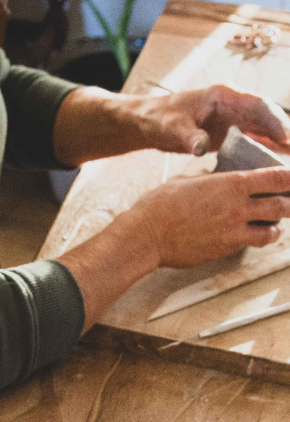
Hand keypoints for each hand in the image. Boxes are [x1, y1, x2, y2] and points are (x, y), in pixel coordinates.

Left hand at [118, 84, 289, 156]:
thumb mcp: (170, 127)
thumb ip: (189, 136)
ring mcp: (236, 118)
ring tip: (288, 164)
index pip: (257, 105)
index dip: (274, 121)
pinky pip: (255, 140)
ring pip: (266, 130)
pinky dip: (267, 151)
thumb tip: (201, 148)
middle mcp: (235, 105)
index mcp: (224, 95)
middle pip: (268, 117)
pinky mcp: (232, 133)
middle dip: (285, 134)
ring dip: (280, 144)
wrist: (149, 123)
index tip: (285, 137)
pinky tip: (275, 166)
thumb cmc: (158, 119)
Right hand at [128, 165, 289, 268]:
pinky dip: (255, 240)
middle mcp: (238, 207)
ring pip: (273, 231)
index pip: (277, 177)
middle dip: (288, 204)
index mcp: (231, 184)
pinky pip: (250, 245)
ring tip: (274, 226)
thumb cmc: (159, 205)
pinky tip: (250, 237)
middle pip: (282, 206)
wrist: (146, 236)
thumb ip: (205, 176)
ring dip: (277, 228)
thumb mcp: (184, 180)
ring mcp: (233, 230)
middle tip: (286, 203)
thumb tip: (213, 172)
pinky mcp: (225, 249)